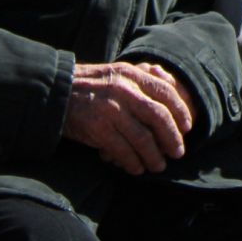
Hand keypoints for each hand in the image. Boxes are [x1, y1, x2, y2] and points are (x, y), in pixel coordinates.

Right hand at [64, 61, 196, 175]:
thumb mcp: (118, 72)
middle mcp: (123, 90)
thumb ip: (144, 76)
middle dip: (171, 137)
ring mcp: (110, 110)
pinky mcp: (96, 128)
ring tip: (159, 166)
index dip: (181, 111)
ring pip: (141, 137)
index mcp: (131, 74)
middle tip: (178, 152)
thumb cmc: (90, 84)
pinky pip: (121, 149)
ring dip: (153, 155)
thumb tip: (174, 85)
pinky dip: (132, 162)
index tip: (187, 127)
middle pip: (158, 116)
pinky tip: (137, 168)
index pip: (166, 92)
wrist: (54, 92)